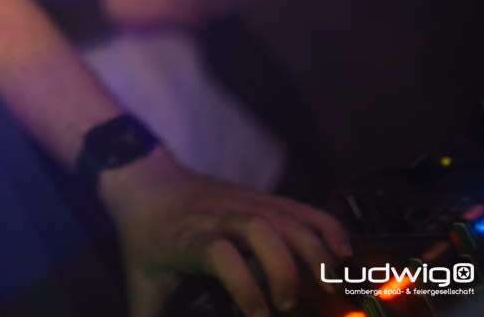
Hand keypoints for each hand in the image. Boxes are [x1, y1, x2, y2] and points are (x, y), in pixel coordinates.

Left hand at [100, 149, 350, 316]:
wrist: (144, 180)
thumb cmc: (144, 233)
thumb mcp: (140, 277)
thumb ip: (144, 315)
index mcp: (191, 238)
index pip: (221, 255)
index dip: (244, 286)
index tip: (259, 315)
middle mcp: (222, 218)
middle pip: (261, 230)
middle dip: (283, 269)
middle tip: (286, 303)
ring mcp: (246, 204)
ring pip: (287, 218)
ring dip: (315, 252)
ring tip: (330, 287)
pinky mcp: (263, 199)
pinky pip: (301, 208)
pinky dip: (327, 228)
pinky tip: (343, 254)